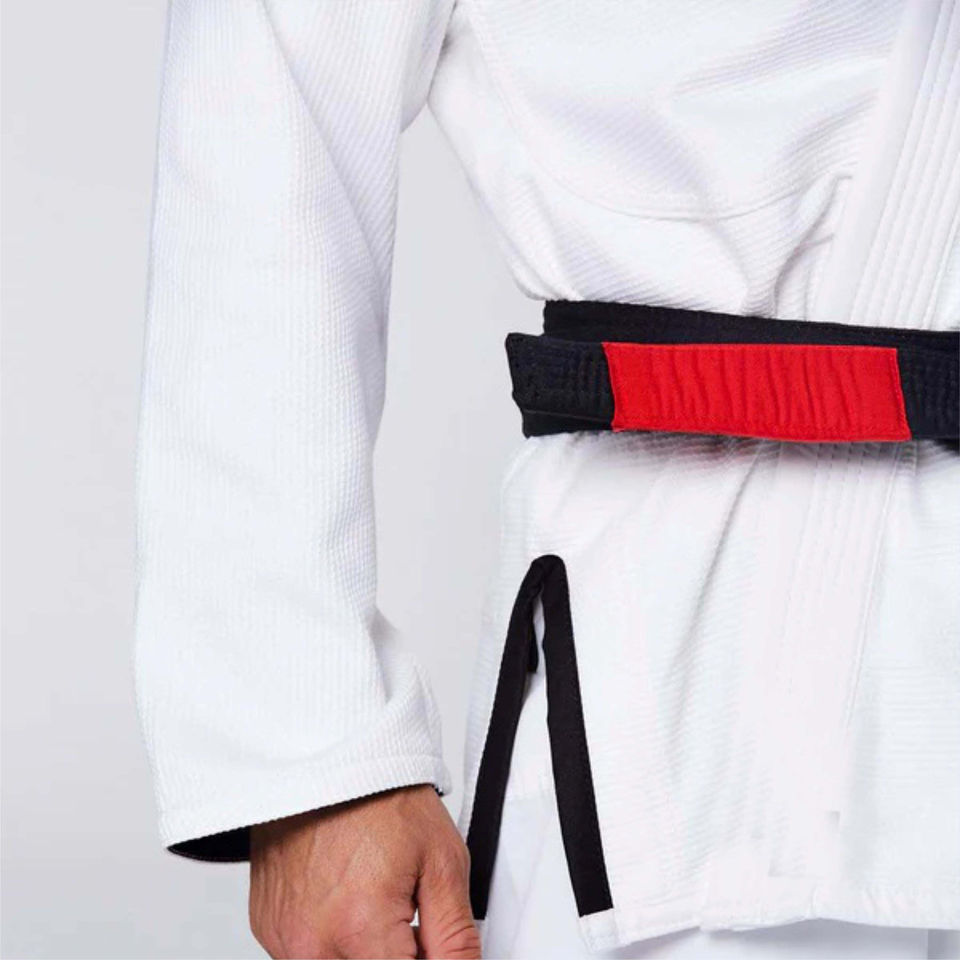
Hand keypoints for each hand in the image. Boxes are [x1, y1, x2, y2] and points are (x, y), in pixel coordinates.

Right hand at [249, 784, 480, 958]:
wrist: (329, 756)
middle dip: (395, 955)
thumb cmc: (383, 797)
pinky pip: (306, 955)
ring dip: (363, 950)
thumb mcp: (443, 864)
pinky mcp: (267, 927)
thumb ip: (455, 940)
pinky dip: (332, 938)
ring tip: (373, 898)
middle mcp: (312, 944)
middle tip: (405, 913)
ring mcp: (283, 939)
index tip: (430, 941)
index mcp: (361, 929)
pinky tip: (345, 896)